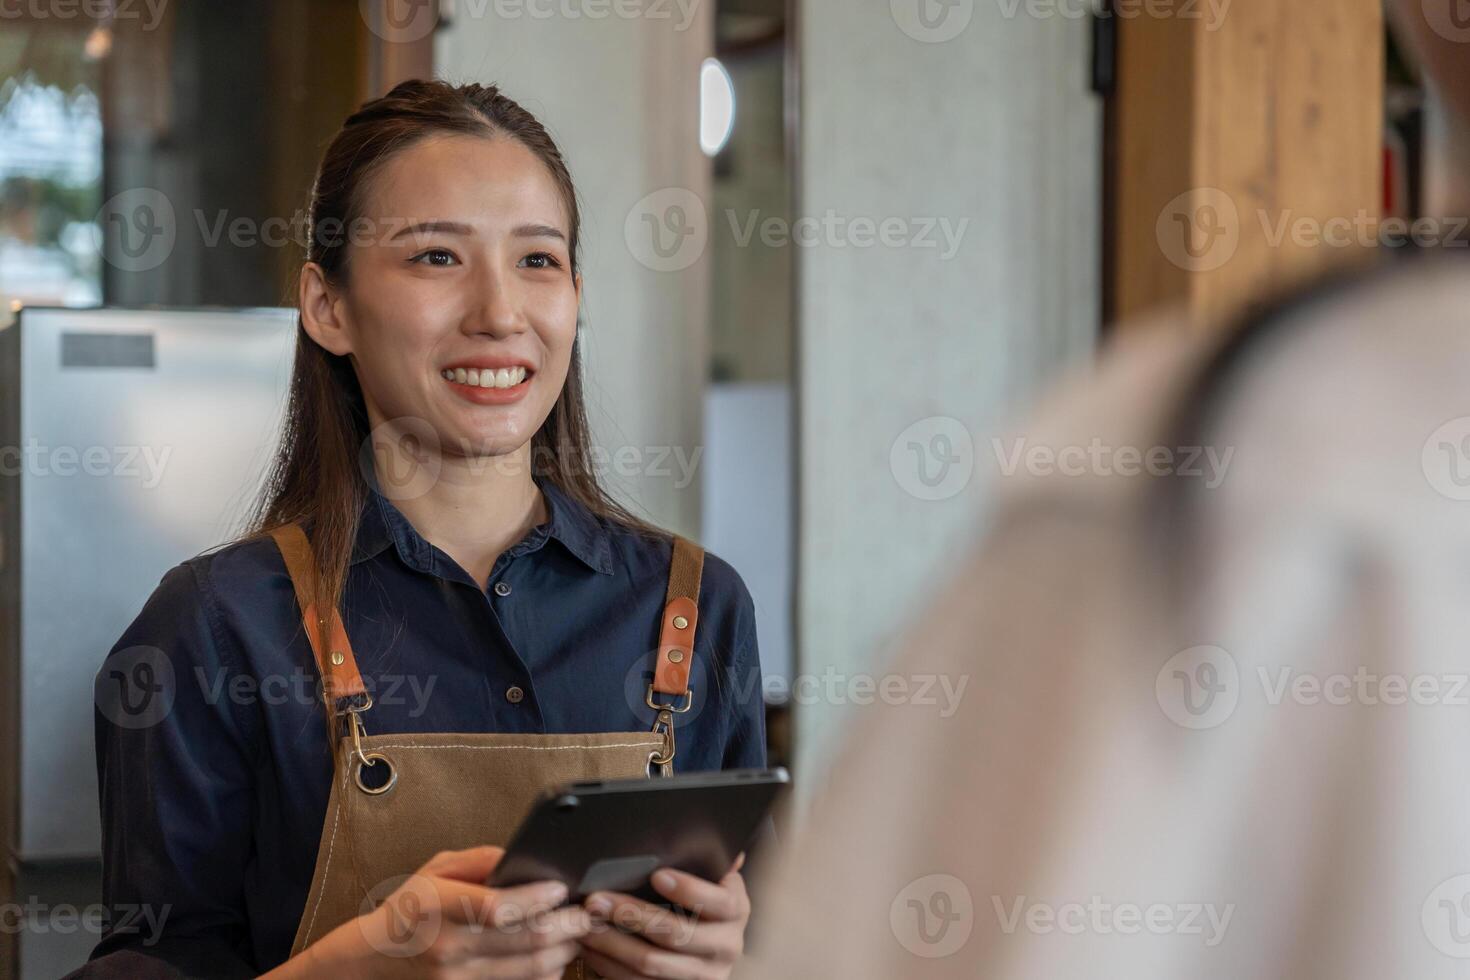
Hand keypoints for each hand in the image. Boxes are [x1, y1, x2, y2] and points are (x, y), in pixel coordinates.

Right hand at [277, 845, 589, 979]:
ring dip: (565, 949)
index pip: (496, 906)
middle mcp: (448, 945)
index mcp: (437, 905)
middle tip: (590, 911)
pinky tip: (559, 954)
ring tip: (582, 930)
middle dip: (568, 924)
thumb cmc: (412, 906)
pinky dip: (548, 971)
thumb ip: (482, 859)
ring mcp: (457, 978)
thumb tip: (525, 859)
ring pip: (530, 968)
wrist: (376, 959)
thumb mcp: (438, 868)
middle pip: (524, 940)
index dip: (537, 898)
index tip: (563, 886)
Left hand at [577, 854, 749, 979]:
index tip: (657, 874)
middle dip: (632, 915)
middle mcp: (725, 947)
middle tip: (598, 899)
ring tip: (586, 924)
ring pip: (652, 963)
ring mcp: (702, 975)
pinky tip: (591, 949)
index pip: (717, 902)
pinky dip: (610, 966)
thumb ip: (711, 862)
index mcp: (735, 912)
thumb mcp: (714, 882)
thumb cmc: (705, 903)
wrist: (709, 953)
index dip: (688, 889)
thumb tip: (715, 831)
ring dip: (613, 943)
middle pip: (676, 934)